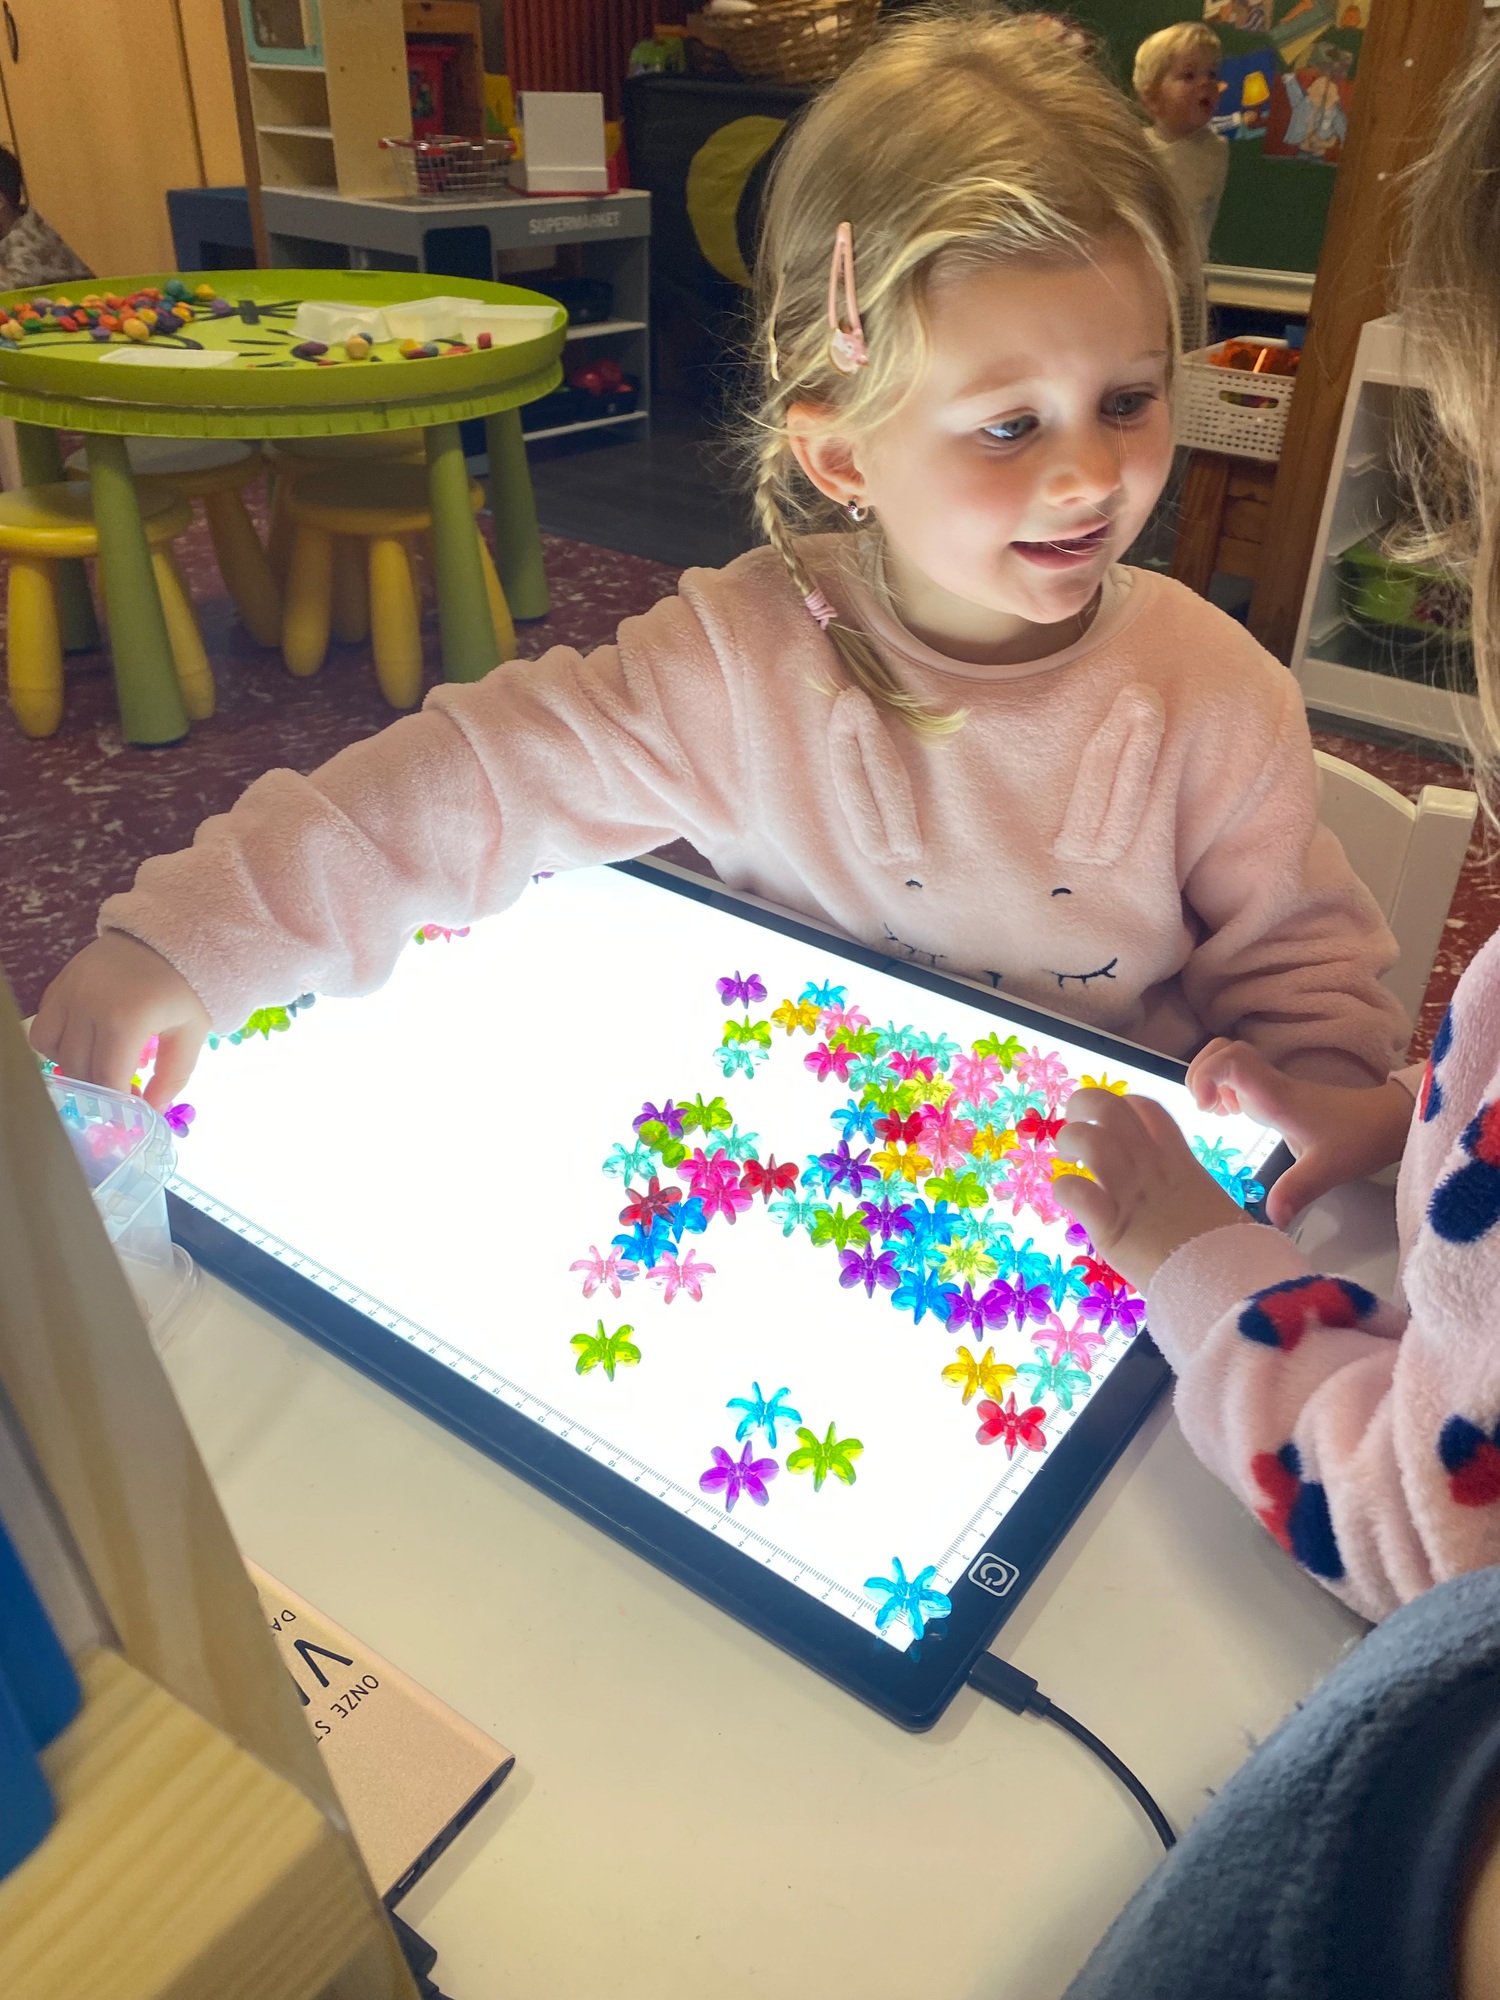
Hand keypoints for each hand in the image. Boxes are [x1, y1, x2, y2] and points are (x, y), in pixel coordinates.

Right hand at [31, 932, 210, 1110]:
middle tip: (120, 1092)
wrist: (167, 936)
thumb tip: (152, 1110)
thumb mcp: (191, 1032)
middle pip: (80, 1068)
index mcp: (127, 1019)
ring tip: (101, 1067)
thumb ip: (174, 1075)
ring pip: (54, 1052)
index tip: (131, 1110)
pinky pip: (43, 1029)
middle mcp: (90, 1005)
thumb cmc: (185, 985)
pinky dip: (57, 1046)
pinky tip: (84, 1045)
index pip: (107, 1078)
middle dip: (99, 1088)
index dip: (117, 1102)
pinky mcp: (58, 985)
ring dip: (75, 1068)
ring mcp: (69, 993)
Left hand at [1054, 1088, 1252, 1292]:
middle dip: (1083, 1104)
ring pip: (1088, 1139)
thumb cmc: (1231, 1254)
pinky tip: (1067, 1197)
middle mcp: (1152, 1168)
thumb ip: (1192, 1194)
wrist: (1230, 1286)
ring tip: (1066, 1157)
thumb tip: (1186, 1206)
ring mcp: (1131, 1194)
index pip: (1146, 1107)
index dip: (1121, 1106)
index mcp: (1180, 1161)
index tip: (1110, 1124)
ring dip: (1068, 1140)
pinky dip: (1063, 1188)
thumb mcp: (1215, 1207)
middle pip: (1110, 1107)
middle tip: (1075, 1124)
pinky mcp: (1111, 1227)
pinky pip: (1075, 1190)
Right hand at [1185, 1038, 1413, 1227]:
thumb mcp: (1325, 1169)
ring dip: (1211, 1080)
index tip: (1205, 1107)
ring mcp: (1273, 1086)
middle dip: (1200, 1073)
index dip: (1207, 1075)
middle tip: (1204, 1109)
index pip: (1231, 1059)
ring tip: (1215, 1113)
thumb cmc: (1357, 1138)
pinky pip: (1240, 1076)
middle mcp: (1269, 1084)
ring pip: (1228, 1059)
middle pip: (1221, 1050)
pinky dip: (1225, 1088)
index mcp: (1275, 1096)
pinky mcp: (1277, 1093)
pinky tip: (1233, 1115)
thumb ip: (1295, 1191)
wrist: (1387, 1120)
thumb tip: (1271, 1218)